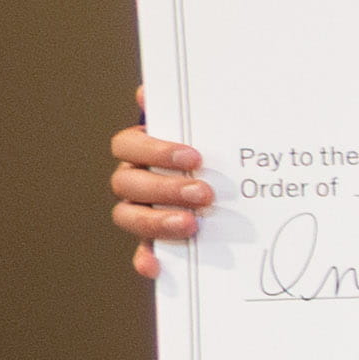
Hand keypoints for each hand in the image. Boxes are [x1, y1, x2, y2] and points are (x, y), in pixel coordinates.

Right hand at [109, 98, 208, 261]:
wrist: (231, 181)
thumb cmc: (213, 149)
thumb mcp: (206, 127)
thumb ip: (183, 111)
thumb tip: (148, 91)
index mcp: (139, 151)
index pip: (127, 146)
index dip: (155, 151)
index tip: (194, 157)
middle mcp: (132, 181)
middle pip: (128, 183)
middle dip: (165, 188)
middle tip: (205, 194)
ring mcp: (139, 212)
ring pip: (128, 217)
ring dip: (157, 221)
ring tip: (192, 224)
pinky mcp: (153, 242)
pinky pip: (142, 254)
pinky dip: (145, 260)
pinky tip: (157, 267)